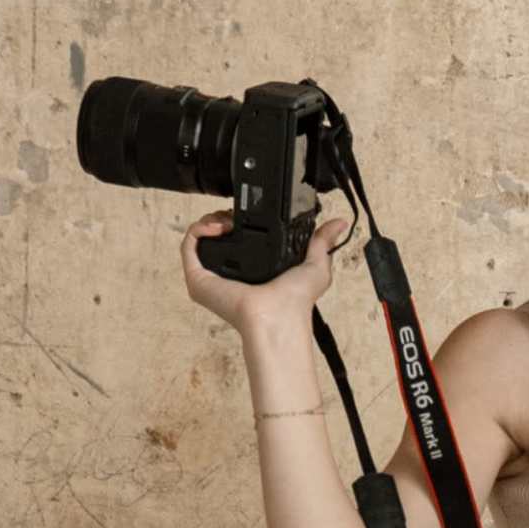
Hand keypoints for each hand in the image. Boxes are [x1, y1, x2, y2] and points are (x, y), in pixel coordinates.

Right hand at [181, 205, 348, 332]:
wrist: (278, 316)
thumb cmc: (294, 301)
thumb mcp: (314, 265)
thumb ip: (322, 242)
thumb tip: (340, 223)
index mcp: (249, 269)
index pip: (236, 237)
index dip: (239, 219)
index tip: (248, 211)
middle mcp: (227, 272)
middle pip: (215, 234)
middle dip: (223, 216)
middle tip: (236, 215)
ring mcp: (210, 276)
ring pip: (199, 237)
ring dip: (210, 220)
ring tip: (227, 220)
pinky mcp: (198, 278)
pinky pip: (188, 246)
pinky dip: (198, 229)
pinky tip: (217, 225)